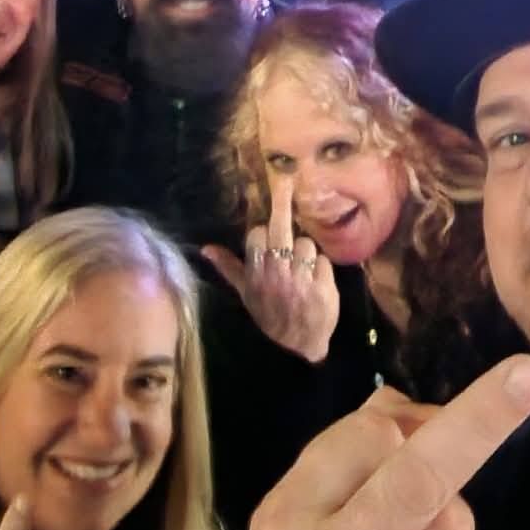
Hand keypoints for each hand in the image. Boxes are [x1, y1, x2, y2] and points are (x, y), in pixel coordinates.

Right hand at [203, 175, 338, 363]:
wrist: (300, 349)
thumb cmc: (272, 317)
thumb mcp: (247, 296)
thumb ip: (229, 269)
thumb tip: (206, 248)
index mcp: (256, 277)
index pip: (257, 237)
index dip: (262, 232)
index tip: (265, 236)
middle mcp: (277, 277)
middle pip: (280, 231)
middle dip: (282, 203)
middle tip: (285, 180)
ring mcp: (300, 283)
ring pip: (306, 244)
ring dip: (306, 253)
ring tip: (302, 271)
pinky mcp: (324, 288)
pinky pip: (323, 260)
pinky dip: (321, 268)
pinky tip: (316, 282)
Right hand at [241, 356, 529, 529]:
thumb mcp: (295, 501)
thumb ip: (346, 449)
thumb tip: (411, 407)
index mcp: (291, 522)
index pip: (365, 441)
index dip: (398, 421)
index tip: (408, 416)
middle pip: (419, 482)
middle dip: (479, 422)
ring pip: (457, 528)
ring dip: (448, 515)